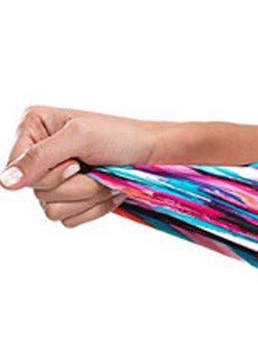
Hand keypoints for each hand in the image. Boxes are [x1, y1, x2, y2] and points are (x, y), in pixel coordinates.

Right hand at [1, 104, 160, 227]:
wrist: (150, 154)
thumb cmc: (119, 136)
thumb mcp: (79, 137)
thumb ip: (40, 157)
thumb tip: (5, 183)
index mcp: (33, 129)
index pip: (15, 168)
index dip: (46, 173)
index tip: (74, 163)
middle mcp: (36, 155)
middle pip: (36, 192)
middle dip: (74, 185)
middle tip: (94, 167)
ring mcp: (51, 180)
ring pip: (51, 210)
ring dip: (86, 197)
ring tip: (103, 178)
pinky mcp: (68, 200)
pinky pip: (68, 220)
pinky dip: (93, 208)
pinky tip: (105, 189)